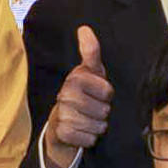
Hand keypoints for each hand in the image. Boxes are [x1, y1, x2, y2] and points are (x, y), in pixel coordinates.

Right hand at [43, 27, 114, 166]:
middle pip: (103, 110)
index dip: (107, 95)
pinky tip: (80, 133)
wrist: (60, 127)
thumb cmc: (81, 96)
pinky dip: (88, 139)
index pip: (107, 90)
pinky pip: (88, 138)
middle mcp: (65, 94)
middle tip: (91, 110)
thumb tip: (84, 28)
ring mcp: (62, 113)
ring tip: (86, 121)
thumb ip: (91, 52)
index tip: (98, 94)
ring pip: (97, 125)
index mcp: (75, 78)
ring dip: (96, 127)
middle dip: (102, 114)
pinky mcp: (61, 132)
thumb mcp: (90, 73)